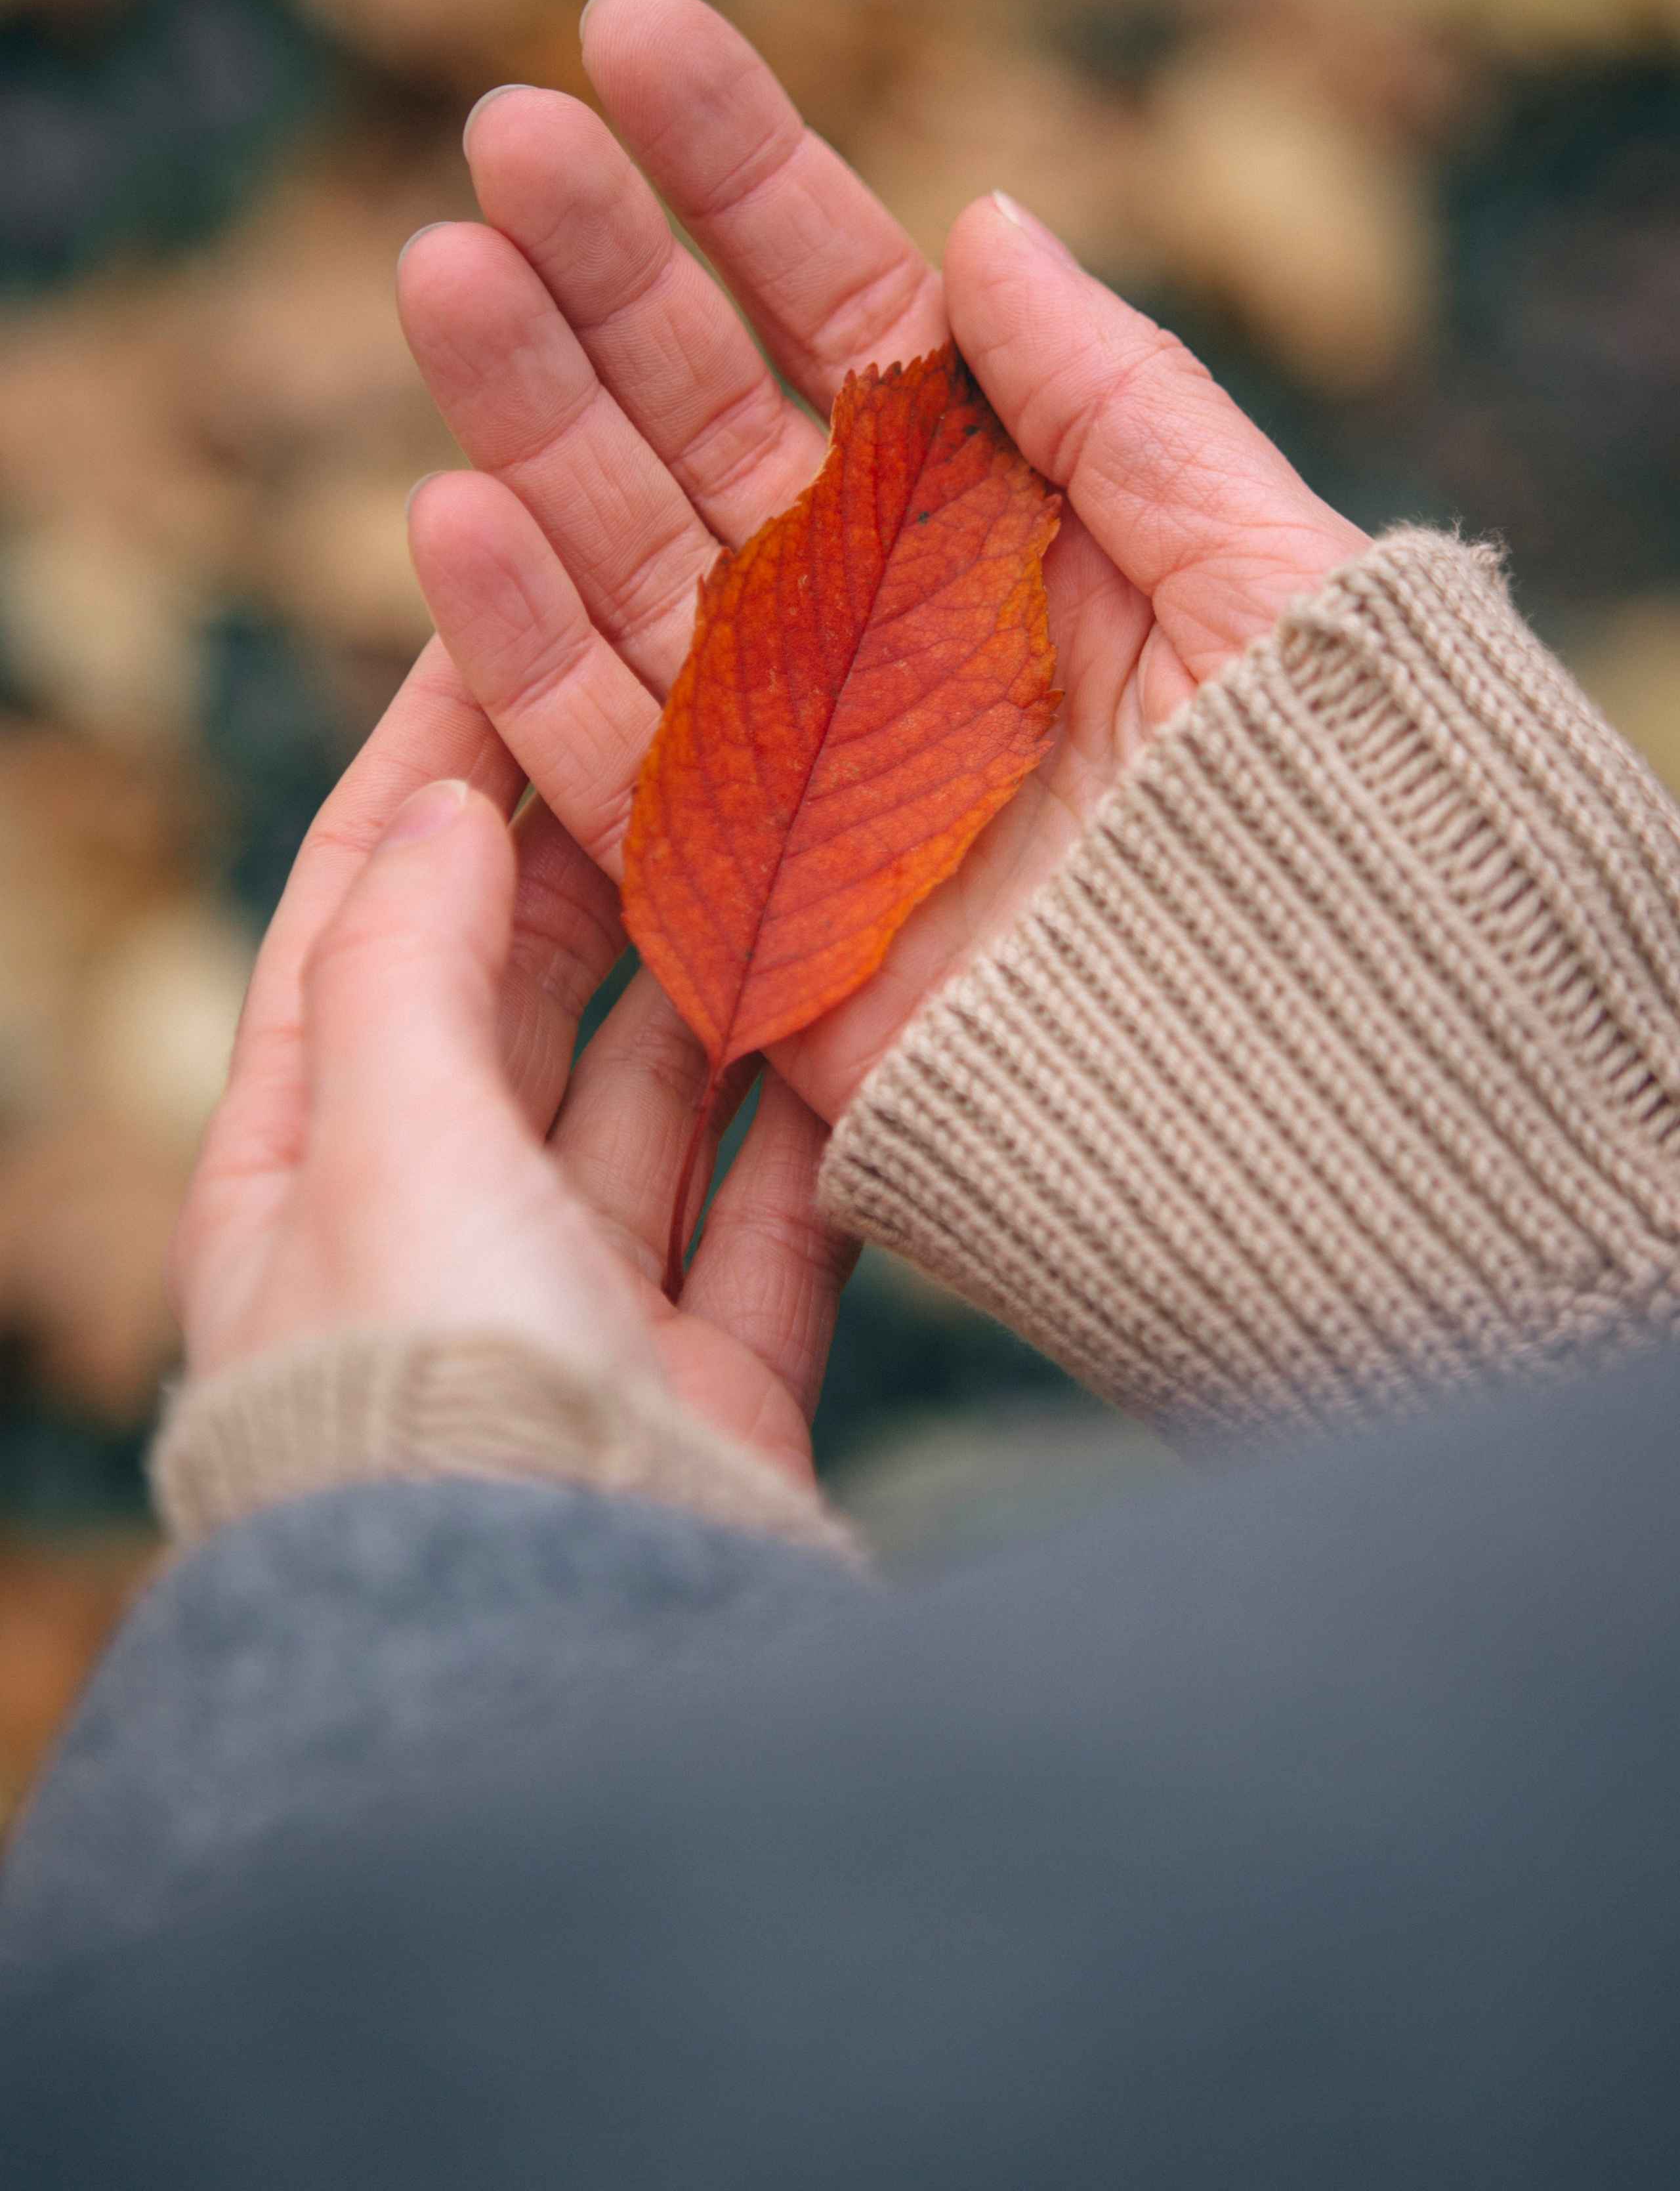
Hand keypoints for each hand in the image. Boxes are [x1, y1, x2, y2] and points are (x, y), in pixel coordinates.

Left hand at [169, 669, 854, 1482]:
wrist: (557, 1665)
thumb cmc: (436, 1403)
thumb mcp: (388, 1144)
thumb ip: (408, 966)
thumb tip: (434, 807)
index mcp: (301, 1168)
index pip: (353, 912)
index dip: (423, 761)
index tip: (505, 618)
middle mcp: (433, 1229)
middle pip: (513, 991)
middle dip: (587, 848)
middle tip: (690, 705)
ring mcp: (577, 1309)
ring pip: (656, 1095)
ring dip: (716, 974)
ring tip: (796, 830)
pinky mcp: (704, 1385)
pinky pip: (769, 1222)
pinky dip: (811, 1129)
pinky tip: (863, 1022)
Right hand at [397, 0, 1369, 1125]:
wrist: (1311, 1068)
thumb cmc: (1326, 817)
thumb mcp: (1262, 568)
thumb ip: (1116, 402)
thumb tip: (979, 219)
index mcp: (998, 519)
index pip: (845, 318)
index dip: (743, 178)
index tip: (630, 37)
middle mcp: (877, 618)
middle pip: (708, 421)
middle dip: (605, 278)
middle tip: (504, 135)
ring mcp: (798, 749)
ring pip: (630, 562)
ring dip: (530, 423)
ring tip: (445, 273)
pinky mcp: (743, 892)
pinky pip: (610, 763)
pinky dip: (528, 655)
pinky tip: (450, 516)